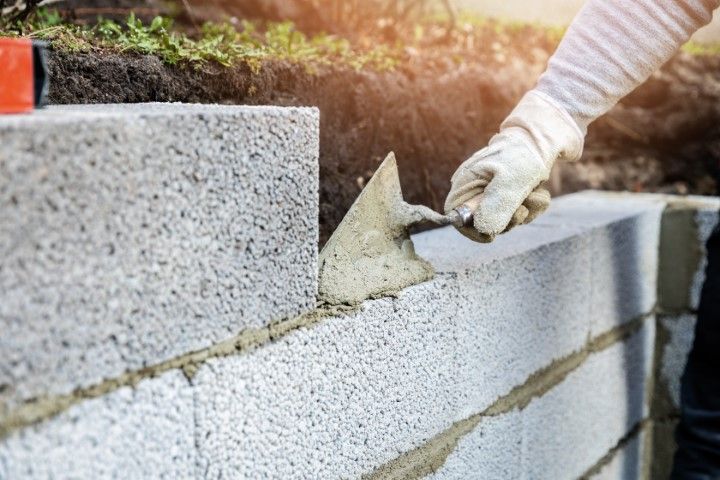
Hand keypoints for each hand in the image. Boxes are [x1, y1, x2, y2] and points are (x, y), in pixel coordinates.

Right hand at [445, 91, 583, 242]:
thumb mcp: (511, 181)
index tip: (493, 233)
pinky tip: (539, 192)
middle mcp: (477, 188)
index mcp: (466, 182)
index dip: (472, 229)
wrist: (550, 134)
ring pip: (506, 220)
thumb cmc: (525, 154)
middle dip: (507, 220)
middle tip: (522, 206)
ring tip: (534, 192)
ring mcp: (494, 190)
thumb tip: (483, 229)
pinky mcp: (512, 192)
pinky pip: (519, 212)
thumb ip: (496, 206)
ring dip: (525, 211)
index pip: (456, 216)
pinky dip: (532, 206)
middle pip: (483, 222)